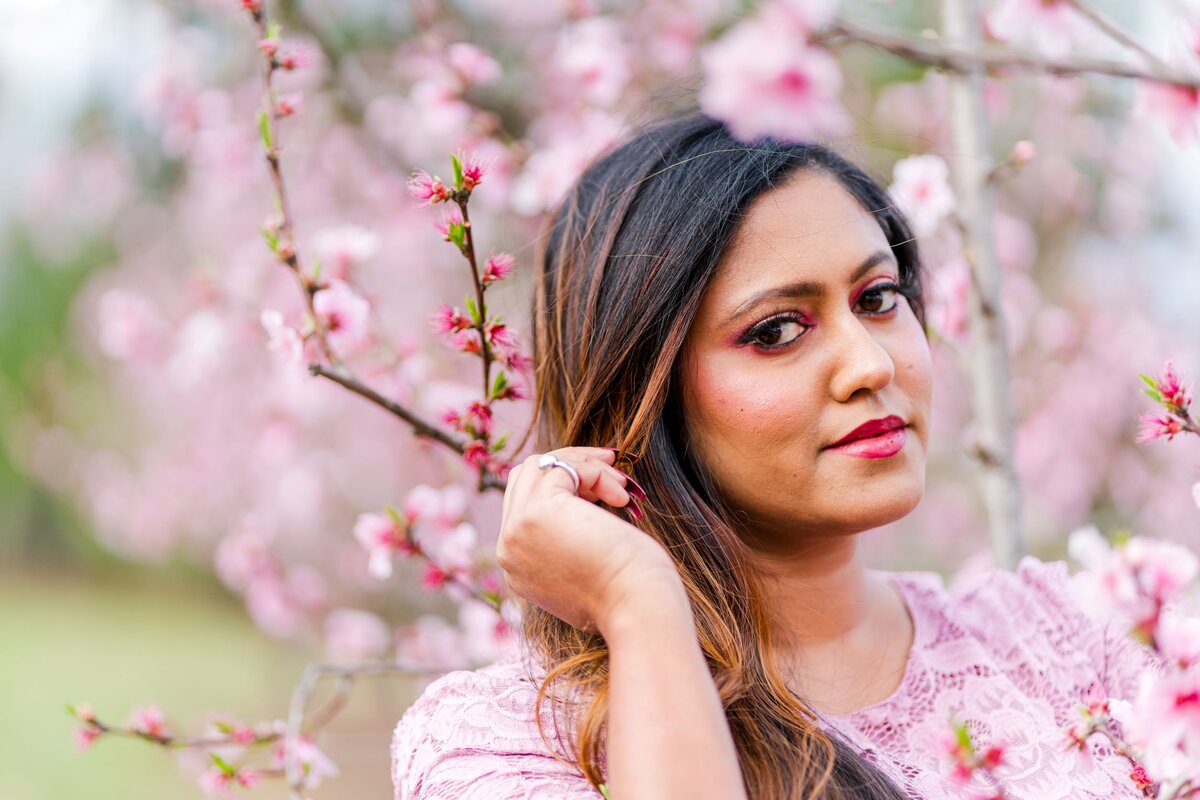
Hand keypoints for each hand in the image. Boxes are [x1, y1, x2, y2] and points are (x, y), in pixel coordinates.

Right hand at [497, 447, 680, 632]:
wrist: (635, 609)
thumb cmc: (626, 595)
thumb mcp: (586, 572)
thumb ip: (570, 544)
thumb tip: (584, 505)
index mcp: (517, 567)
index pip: (523, 505)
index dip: (564, 490)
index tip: (602, 492)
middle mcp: (509, 548)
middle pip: (524, 479)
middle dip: (569, 468)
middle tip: (610, 475)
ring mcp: (517, 530)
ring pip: (539, 467)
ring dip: (583, 465)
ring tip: (620, 484)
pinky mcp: (538, 512)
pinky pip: (564, 468)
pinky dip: (596, 472)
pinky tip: (621, 496)